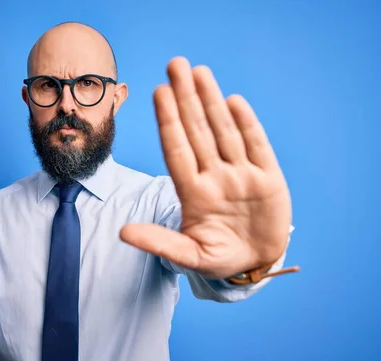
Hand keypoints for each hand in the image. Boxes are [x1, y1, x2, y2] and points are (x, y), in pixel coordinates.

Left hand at [120, 57, 294, 279]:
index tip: (158, 92)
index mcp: (193, 193)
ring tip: (199, 72)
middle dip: (186, 99)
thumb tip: (122, 233)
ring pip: (225, 132)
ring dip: (212, 102)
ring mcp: (242, 175)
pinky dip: (247, 125)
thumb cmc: (218, 258)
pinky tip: (232, 101)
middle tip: (176, 64)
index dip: (168, 122)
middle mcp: (215, 177)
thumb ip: (159, 242)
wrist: (255, 264)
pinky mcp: (269, 179)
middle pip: (198, 131)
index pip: (177, 150)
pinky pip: (257, 147)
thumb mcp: (189, 255)